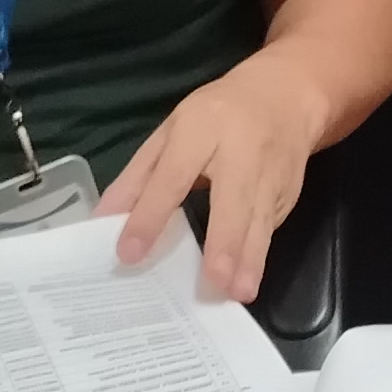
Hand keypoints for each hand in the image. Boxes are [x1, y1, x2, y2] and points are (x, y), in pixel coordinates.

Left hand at [105, 55, 327, 302]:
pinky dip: (257, 255)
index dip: (150, 215)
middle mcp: (241, 151)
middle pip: (233, 200)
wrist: (286, 97)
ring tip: (240, 293)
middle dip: (225, 242)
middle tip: (214, 282)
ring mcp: (272, 174)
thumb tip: (102, 219)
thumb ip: (138, 177)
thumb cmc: (215, 117)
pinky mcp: (289, 194)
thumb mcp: (170, 133)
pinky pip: (270, 228)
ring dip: (251, 259)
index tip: (130, 253)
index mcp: (200, 129)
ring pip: (261, 220)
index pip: (172, 177)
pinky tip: (246, 281)